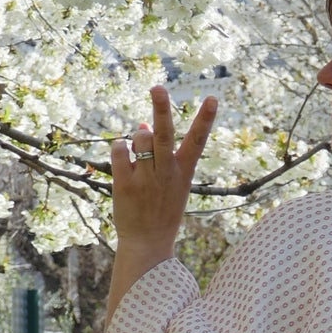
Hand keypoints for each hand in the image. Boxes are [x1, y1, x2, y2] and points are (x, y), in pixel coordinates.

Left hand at [104, 85, 215, 323]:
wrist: (148, 244)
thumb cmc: (161, 209)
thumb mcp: (169, 182)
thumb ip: (158, 152)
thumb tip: (141, 124)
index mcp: (183, 171)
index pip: (198, 140)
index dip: (205, 119)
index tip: (213, 98)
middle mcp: (166, 173)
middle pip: (164, 134)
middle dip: (161, 110)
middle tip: (157, 87)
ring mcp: (145, 179)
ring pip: (138, 139)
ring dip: (136, 138)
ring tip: (138, 153)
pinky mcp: (124, 185)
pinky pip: (118, 150)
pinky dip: (119, 148)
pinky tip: (123, 156)